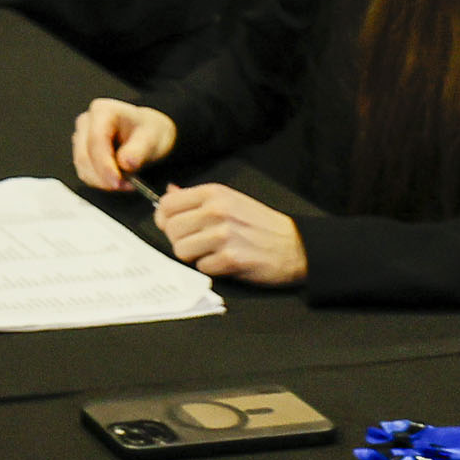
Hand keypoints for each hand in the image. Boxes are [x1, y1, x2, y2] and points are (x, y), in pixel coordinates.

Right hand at [69, 98, 179, 191]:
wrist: (148, 133)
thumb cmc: (149, 131)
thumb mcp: (152, 138)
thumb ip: (138, 151)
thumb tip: (125, 163)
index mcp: (103, 111)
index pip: (96, 140)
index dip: (104, 163)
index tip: (118, 180)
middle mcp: (87, 121)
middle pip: (85, 155)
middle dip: (104, 176)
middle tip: (127, 185)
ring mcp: (81, 137)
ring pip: (82, 166)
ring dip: (103, 181)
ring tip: (127, 182)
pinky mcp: (81, 152)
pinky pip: (84, 172)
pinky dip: (100, 181)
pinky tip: (118, 180)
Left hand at [152, 183, 306, 283]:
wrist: (295, 245)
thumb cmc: (260, 223)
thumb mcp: (229, 199)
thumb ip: (197, 198)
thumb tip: (169, 191)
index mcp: (214, 193)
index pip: (167, 204)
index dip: (163, 219)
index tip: (172, 226)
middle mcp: (217, 211)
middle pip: (171, 229)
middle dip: (179, 240)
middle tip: (196, 244)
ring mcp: (224, 235)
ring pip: (181, 250)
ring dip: (193, 256)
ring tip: (211, 252)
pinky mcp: (232, 259)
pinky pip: (202, 267)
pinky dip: (211, 268)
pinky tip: (225, 262)